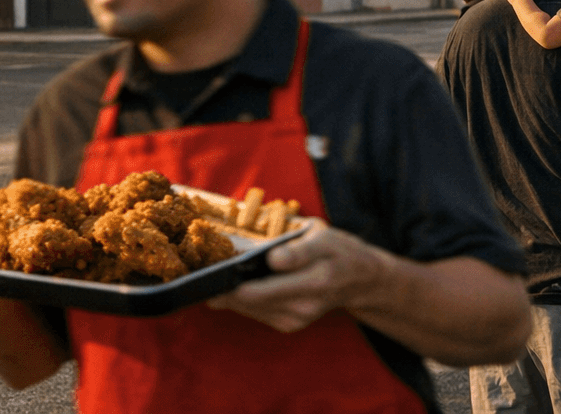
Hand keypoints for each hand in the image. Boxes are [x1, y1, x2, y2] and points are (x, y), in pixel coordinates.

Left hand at [208, 219, 391, 333]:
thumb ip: (298, 248)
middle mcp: (308, 301)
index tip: (215, 265)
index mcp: (319, 274)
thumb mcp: (324, 235)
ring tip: (210, 276)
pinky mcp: (290, 325)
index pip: (272, 279)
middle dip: (226, 284)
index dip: (240, 274)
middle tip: (201, 271)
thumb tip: (271, 259)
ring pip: (249, 307)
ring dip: (229, 293)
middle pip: (253, 297)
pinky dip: (241, 299)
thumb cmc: (336, 250)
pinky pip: (255, 312)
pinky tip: (233, 286)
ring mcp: (299, 317)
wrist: (359, 280)